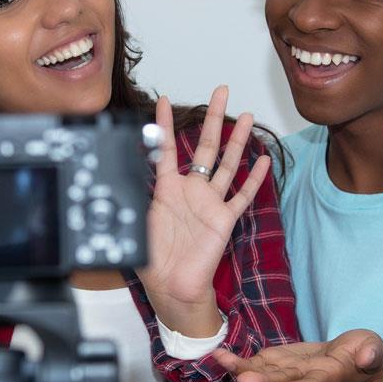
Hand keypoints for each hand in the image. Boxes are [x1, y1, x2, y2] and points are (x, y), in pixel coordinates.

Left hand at [138, 85, 271, 335]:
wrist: (173, 290)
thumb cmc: (154, 263)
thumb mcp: (136, 228)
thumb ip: (134, 201)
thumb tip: (119, 177)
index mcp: (165, 191)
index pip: (164, 150)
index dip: (163, 125)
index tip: (164, 100)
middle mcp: (190, 192)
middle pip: (204, 147)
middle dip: (213, 118)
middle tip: (221, 91)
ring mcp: (210, 204)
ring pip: (227, 164)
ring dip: (238, 141)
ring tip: (248, 115)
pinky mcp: (224, 219)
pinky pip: (242, 195)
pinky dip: (254, 179)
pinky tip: (263, 160)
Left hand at [213, 329, 382, 381]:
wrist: (348, 366)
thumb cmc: (363, 356)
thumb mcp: (374, 351)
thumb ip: (372, 354)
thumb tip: (367, 356)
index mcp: (330, 377)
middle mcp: (305, 380)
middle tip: (245, 381)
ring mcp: (289, 372)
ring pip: (264, 373)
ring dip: (243, 370)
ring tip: (222, 362)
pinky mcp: (278, 363)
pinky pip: (256, 363)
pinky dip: (238, 361)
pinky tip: (217, 355)